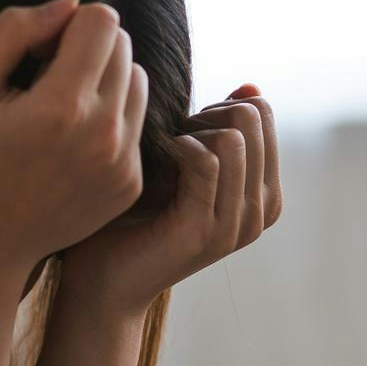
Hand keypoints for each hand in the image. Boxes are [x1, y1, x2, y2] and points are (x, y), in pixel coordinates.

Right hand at [0, 0, 148, 276]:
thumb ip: (15, 30)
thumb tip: (71, 5)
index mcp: (63, 107)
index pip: (103, 21)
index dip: (68, 25)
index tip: (38, 53)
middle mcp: (105, 135)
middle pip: (124, 48)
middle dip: (88, 49)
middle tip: (45, 81)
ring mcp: (123, 163)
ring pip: (138, 82)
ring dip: (105, 82)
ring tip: (61, 110)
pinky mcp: (131, 183)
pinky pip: (136, 123)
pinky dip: (111, 120)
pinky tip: (71, 143)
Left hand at [60, 83, 283, 315]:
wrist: (102, 278)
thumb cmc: (137, 216)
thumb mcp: (186, 165)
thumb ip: (220, 131)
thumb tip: (251, 87)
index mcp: (264, 194)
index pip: (264, 115)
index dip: (219, 104)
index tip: (186, 124)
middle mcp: (260, 212)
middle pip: (253, 120)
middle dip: (207, 113)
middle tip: (173, 134)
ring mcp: (235, 225)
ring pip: (233, 139)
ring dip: (191, 130)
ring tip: (165, 145)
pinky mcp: (204, 231)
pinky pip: (208, 163)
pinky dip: (179, 147)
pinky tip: (159, 154)